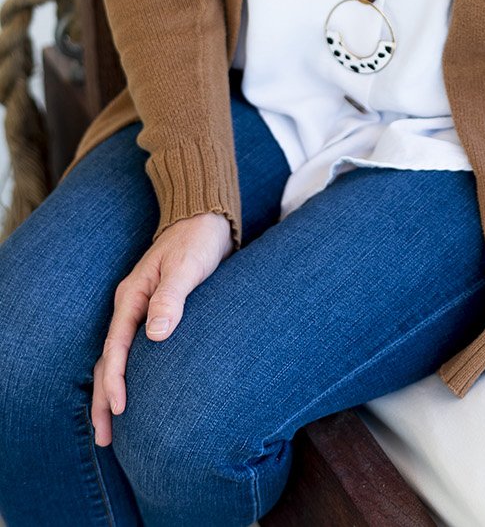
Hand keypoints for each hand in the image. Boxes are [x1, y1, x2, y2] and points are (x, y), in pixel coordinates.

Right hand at [91, 212, 233, 447]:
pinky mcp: (156, 312)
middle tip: (104, 437)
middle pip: (110, 359)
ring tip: (111, 429)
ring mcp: (141, 310)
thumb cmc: (198, 240)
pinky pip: (135, 351)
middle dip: (104, 398)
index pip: (116, 345)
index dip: (116, 379)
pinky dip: (130, 375)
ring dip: (113, 391)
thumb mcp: (187, 266)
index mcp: (133, 296)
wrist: (207, 219)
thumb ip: (171, 297)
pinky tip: (136, 395)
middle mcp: (131, 306)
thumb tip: (155, 334)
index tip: (120, 408)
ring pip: (119, 358)